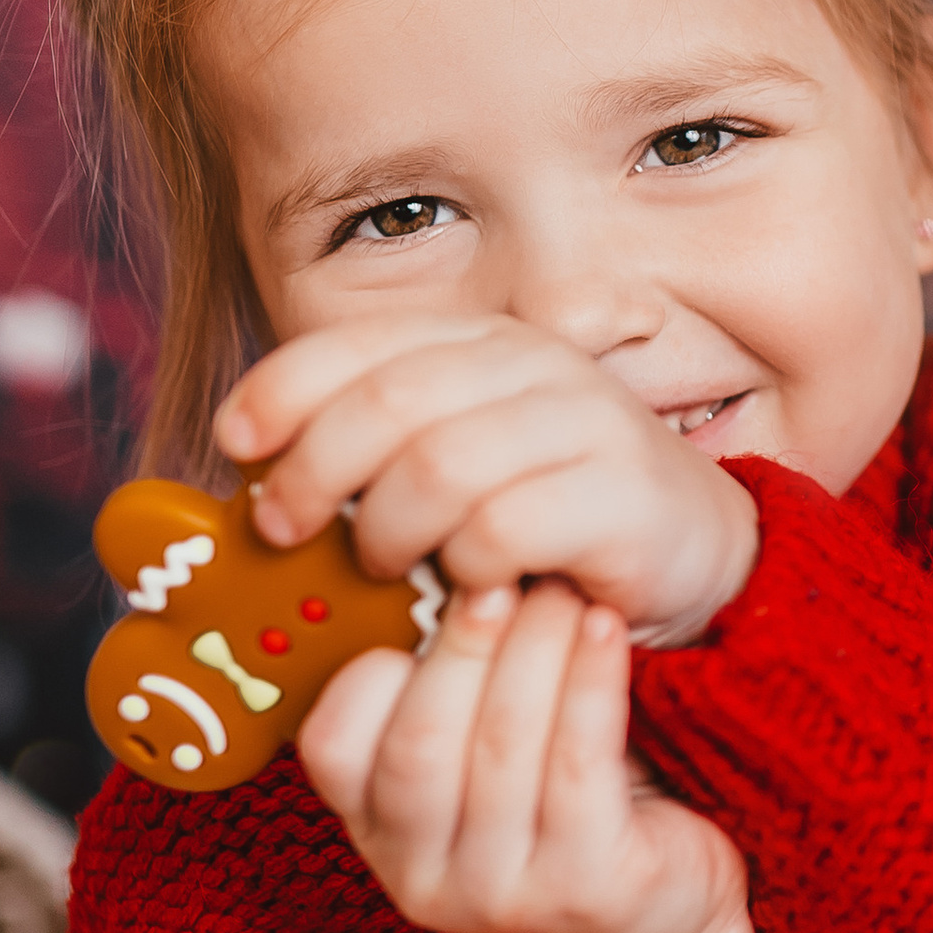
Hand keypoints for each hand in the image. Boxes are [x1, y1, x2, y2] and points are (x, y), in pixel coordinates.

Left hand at [217, 317, 758, 640]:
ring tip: (385, 570)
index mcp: (477, 341)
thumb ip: (376, 455)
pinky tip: (465, 592)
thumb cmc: (551, 517)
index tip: (236, 449)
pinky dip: (464, 570)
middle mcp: (532, 363)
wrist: (696, 553)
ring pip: (438, 466)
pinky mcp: (622, 493)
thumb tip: (256, 486)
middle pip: (386, 403)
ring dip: (387, 531)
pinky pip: (504, 529)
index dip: (279, 391)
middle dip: (316, 472)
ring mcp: (584, 422)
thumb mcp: (456, 464)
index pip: (355, 343)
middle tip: (286, 532)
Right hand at [297, 580, 766, 932]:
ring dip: (534, 652)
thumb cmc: (561, 798)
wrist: (662, 906)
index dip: (372, 665)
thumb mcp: (480, 750)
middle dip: (463, 646)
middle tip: (502, 571)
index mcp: (376, 828)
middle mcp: (421, 876)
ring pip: (501, 751)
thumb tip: (437, 558)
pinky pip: (578, 769)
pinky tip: (608, 629)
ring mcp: (502, 895)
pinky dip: (590, 685)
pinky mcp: (585, 891)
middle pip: (419, 744)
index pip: (332, 746)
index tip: (429, 595)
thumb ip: (444, 684)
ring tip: (565, 591)